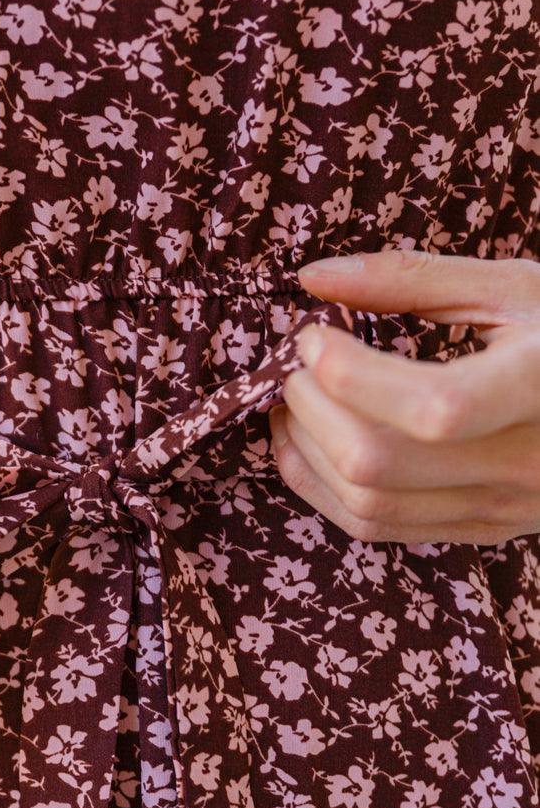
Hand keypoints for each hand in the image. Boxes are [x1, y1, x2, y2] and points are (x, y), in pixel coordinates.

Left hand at [268, 248, 539, 544]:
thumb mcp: (514, 286)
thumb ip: (413, 279)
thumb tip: (313, 278)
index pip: (435, 408)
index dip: (352, 374)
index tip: (316, 335)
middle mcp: (528, 463)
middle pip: (380, 462)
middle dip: (311, 409)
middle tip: (294, 365)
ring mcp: (505, 508)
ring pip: (368, 504)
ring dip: (304, 451)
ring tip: (290, 400)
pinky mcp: (483, 529)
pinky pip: (379, 528)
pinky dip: (321, 487)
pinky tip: (305, 441)